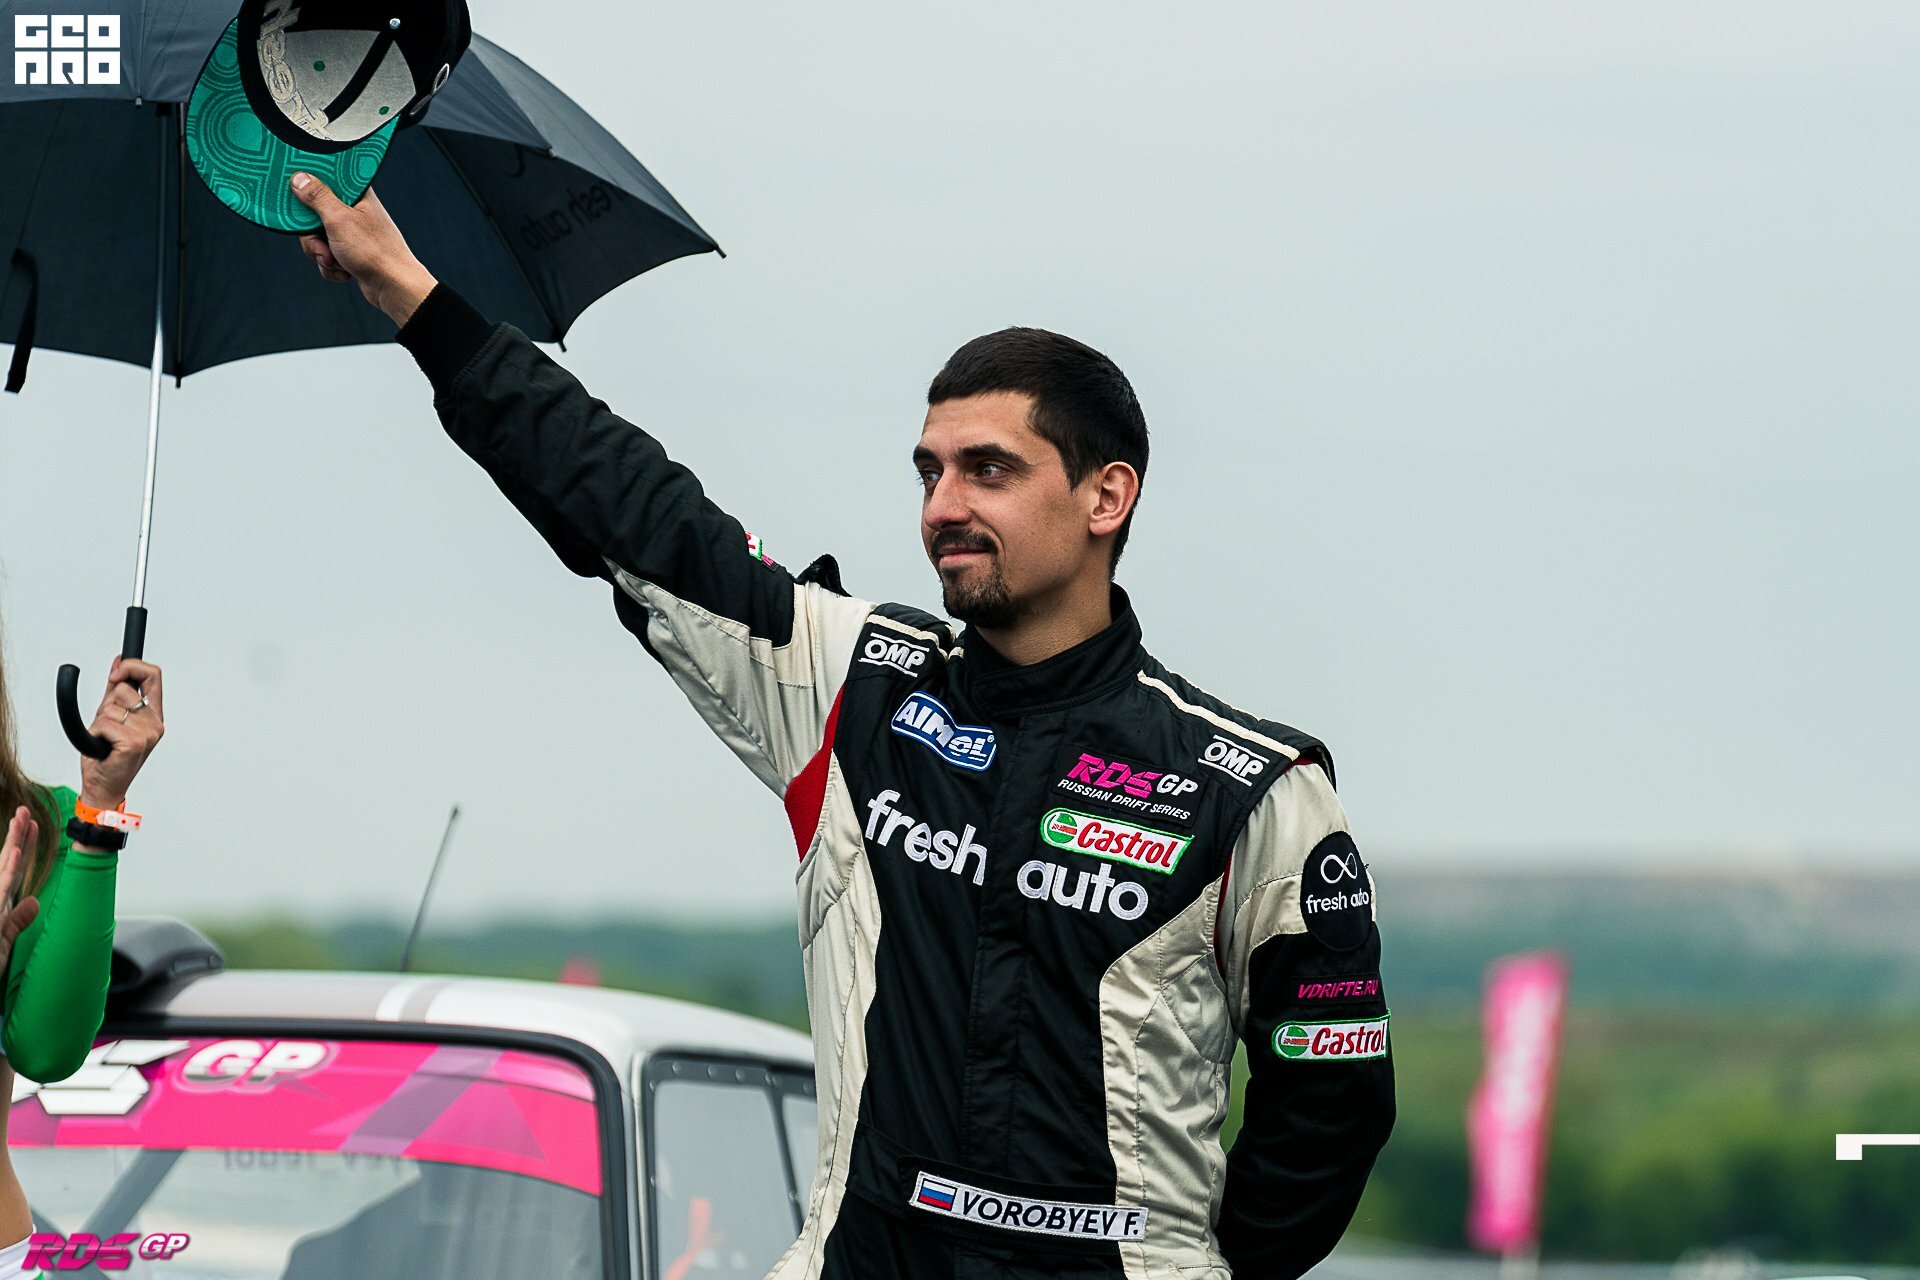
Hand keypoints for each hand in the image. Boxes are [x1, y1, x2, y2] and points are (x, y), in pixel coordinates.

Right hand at [0, 809, 41, 968]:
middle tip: (26, 810)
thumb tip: (34, 902)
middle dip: (17, 836)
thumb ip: (17, 920)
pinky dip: (6, 872)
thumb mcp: (2, 942)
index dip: (23, 846)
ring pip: (3, 870)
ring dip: (13, 845)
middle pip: (8, 862)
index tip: (32, 824)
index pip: (14, 869)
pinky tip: (15, 855)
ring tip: (22, 820)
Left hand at [77, 657, 164, 811]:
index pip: (153, 675)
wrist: (103, 786)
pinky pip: (104, 723)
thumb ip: (116, 691)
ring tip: (104, 739)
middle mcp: (155, 723)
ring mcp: (147, 734)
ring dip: (98, 722)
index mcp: (153, 715)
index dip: (133, 666)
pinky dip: (95, 733)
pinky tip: (102, 746)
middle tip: (107, 725)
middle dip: (107, 703)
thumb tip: (118, 663)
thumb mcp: (112, 717)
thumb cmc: (108, 756)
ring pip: (110, 708)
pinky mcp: (134, 743)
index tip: (116, 672)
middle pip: (125, 689)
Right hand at [291, 174, 438, 326]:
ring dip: (322, 253)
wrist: (393, 287)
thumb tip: (299, 178)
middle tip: (322, 246)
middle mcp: (355, 209)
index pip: (324, 178)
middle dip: (313, 236)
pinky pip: (327, 253)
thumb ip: (317, 197)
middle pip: (314, 213)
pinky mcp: (350, 250)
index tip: (301, 204)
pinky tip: (344, 271)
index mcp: (356, 192)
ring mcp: (352, 231)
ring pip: (317, 236)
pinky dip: (331, 265)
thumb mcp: (339, 219)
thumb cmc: (373, 251)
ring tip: (336, 262)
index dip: (308, 190)